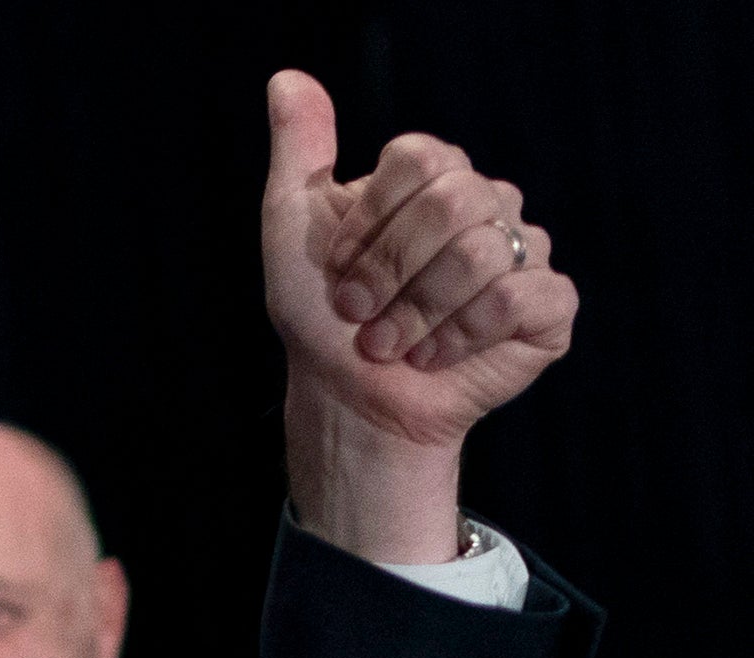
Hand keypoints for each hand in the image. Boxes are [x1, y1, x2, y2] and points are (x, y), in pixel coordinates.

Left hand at [262, 70, 577, 561]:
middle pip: (456, 202)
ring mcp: (526, 253)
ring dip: (416, 313)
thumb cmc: (321, 317)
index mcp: (436, 178)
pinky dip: (462, 336)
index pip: (422, 159)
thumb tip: (287, 79)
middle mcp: (488, 205)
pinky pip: (523, 298)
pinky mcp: (549, 310)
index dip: (371, 223)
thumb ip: (300, 150)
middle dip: (391, 271)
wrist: (348, 399)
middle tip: (361, 314)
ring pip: (484, 253)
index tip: (338, 270)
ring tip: (390, 344)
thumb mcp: (292, 228)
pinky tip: (435, 356)